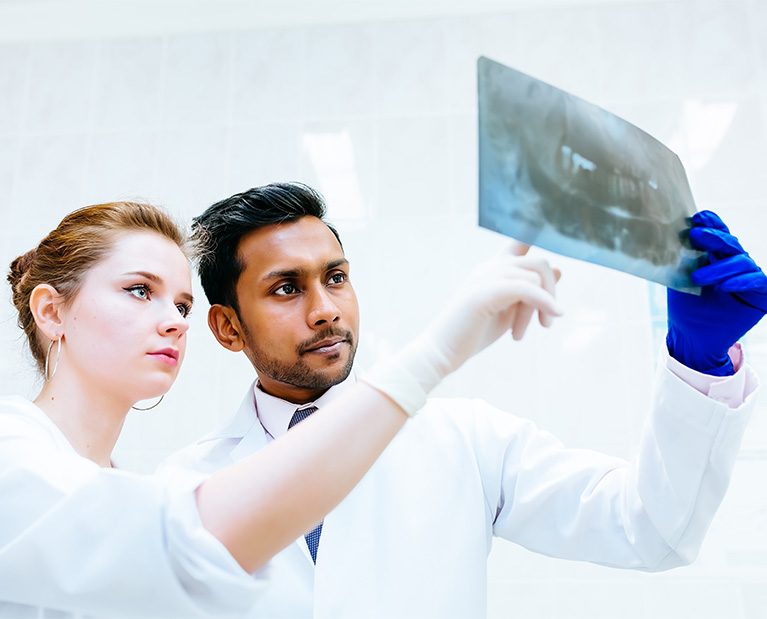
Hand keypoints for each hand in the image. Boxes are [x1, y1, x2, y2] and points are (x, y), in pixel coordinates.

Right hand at [424, 243, 562, 373]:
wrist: (443, 351)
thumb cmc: (474, 332)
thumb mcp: (510, 309)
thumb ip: (532, 290)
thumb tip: (560, 270)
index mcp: (493, 268)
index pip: (520, 239)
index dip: (539, 232)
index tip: (551, 234)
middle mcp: (489, 267)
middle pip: (538, 263)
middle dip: (550, 292)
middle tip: (546, 323)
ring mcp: (485, 277)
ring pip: (534, 277)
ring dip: (542, 306)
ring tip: (532, 330)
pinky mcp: (484, 292)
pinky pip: (526, 288)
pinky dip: (544, 302)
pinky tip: (553, 315)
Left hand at [667, 210, 765, 374]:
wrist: (692, 338)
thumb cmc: (685, 309)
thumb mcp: (679, 280)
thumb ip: (681, 260)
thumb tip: (670, 235)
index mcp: (716, 257)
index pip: (718, 234)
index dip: (712, 223)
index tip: (698, 217)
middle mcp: (735, 264)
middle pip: (730, 243)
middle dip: (714, 237)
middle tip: (696, 235)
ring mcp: (749, 278)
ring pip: (742, 261)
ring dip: (720, 266)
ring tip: (699, 277)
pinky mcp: (761, 296)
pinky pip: (758, 281)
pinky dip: (742, 281)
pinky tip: (726, 286)